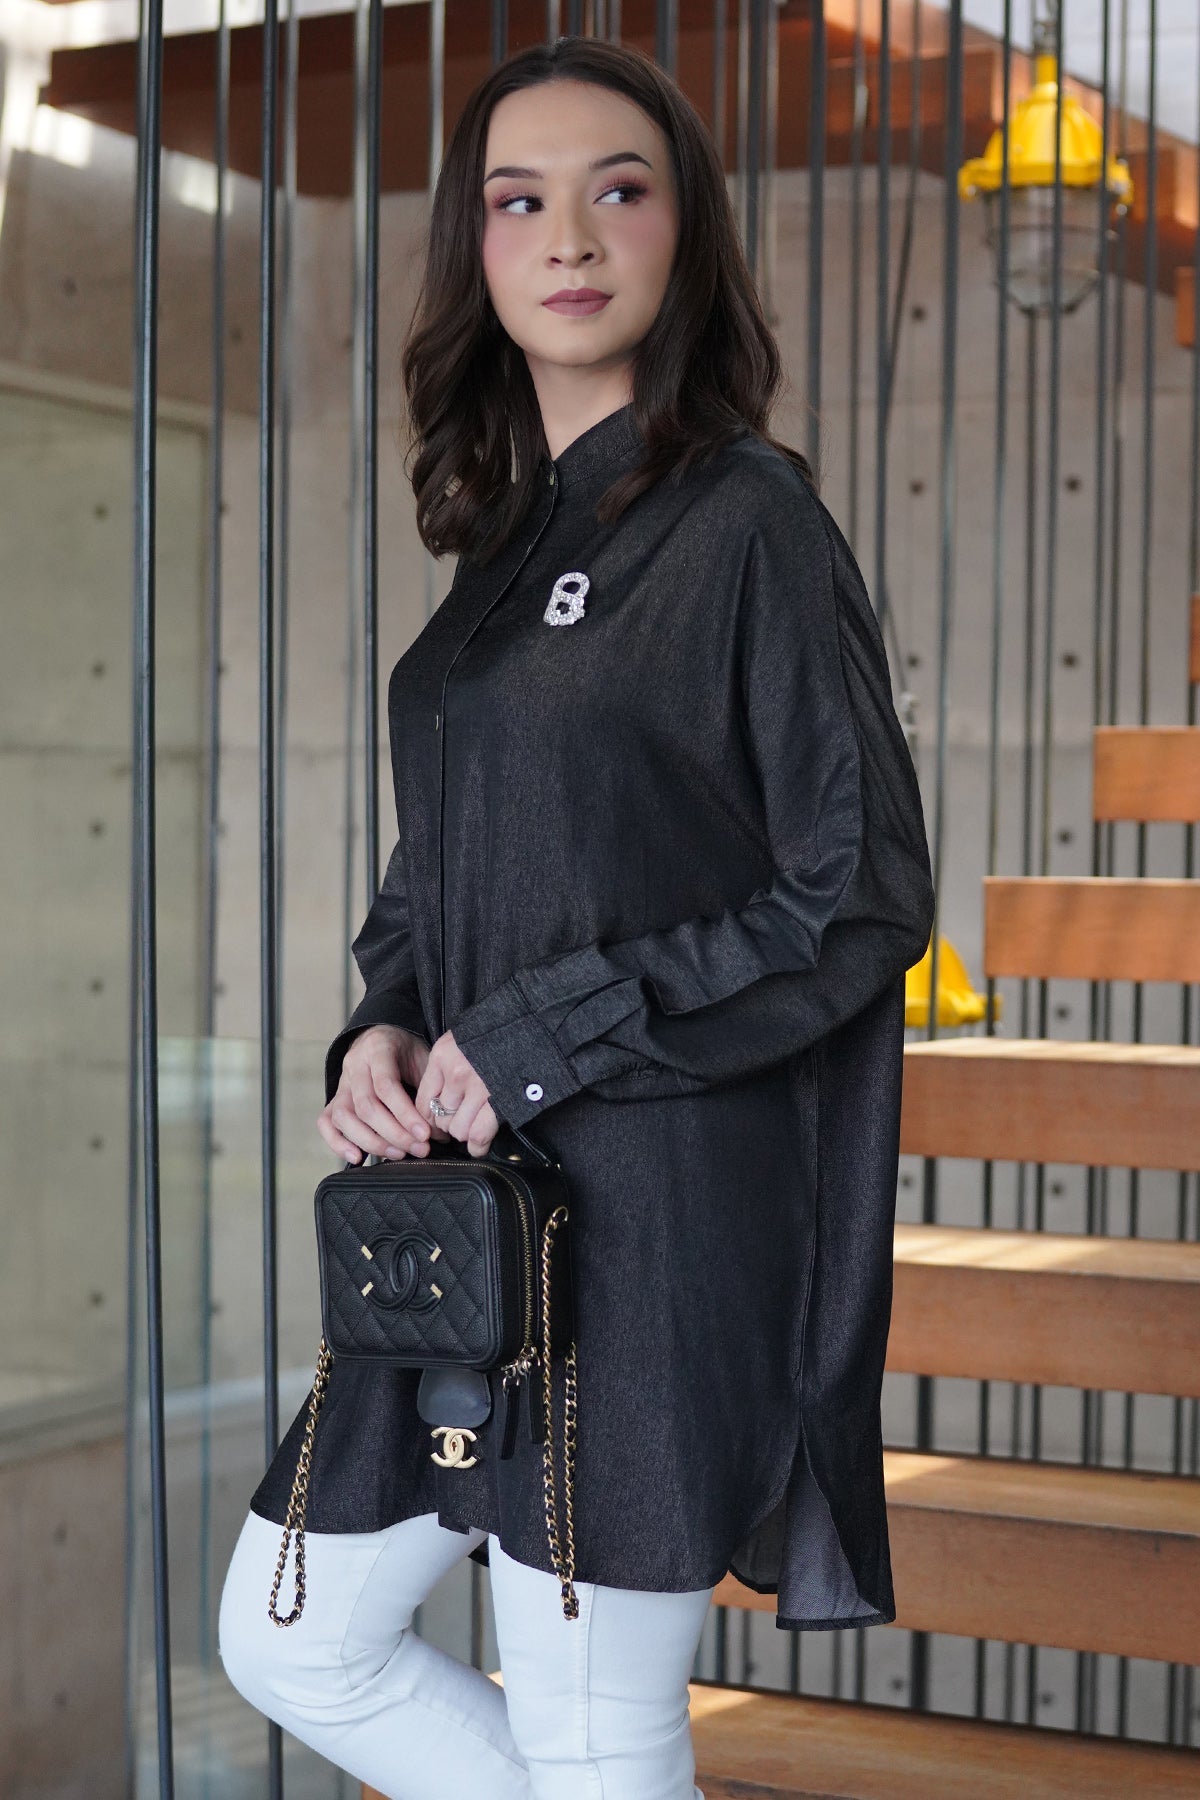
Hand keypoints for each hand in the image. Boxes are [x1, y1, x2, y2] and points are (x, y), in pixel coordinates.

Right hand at [317, 1024, 433, 1163]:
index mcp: (378, 1049)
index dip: (405, 1114)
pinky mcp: (334, 1098)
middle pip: (366, 1106)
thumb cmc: (408, 1051)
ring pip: (343, 1117)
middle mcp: (354, 1065)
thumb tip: (438, 1129)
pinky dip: (338, 1143)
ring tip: (398, 1154)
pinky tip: (357, 1158)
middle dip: (394, 1134)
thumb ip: (427, 1088)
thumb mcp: (424, 1057)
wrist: (385, 1037)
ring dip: (371, 1142)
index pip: (386, 1086)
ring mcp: (341, 1082)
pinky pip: (326, 1122)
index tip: (424, 1134)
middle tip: (419, 1148)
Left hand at [413, 1029, 500, 1158]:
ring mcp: (478, 1088)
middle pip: (440, 1119)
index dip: (431, 1118)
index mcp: (442, 1057)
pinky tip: (479, 1145)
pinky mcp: (498, 1100)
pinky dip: (478, 1146)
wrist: (529, 1026)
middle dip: (450, 1125)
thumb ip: (445, 1066)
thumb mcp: (460, 1041)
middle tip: (462, 1121)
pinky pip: (479, 1135)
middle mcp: (456, 1073)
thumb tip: (436, 1101)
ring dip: (466, 1133)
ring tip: (474, 1126)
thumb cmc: (495, 1035)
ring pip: (458, 1130)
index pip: (423, 1101)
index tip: (440, 1120)